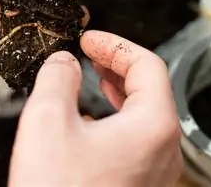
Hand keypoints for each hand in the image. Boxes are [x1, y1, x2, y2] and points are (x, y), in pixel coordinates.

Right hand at [9, 30, 182, 186]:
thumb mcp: (47, 119)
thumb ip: (57, 77)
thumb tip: (63, 61)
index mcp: (153, 125)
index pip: (146, 64)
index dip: (114, 44)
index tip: (87, 38)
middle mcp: (163, 148)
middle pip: (149, 87)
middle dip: (117, 64)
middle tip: (89, 52)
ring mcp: (153, 170)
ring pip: (142, 113)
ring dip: (116, 89)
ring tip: (92, 76)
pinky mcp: (138, 184)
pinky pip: (134, 138)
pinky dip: (113, 116)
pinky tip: (87, 118)